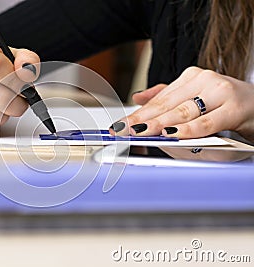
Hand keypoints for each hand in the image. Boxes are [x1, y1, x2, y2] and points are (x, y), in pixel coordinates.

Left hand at [110, 67, 253, 141]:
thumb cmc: (226, 105)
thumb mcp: (195, 98)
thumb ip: (167, 97)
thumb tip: (138, 97)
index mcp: (191, 77)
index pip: (159, 99)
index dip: (137, 114)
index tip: (119, 125)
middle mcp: (204, 79)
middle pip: (166, 104)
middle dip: (142, 120)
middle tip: (123, 130)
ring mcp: (220, 91)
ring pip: (182, 112)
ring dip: (159, 124)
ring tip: (140, 132)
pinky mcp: (234, 107)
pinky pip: (205, 122)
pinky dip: (187, 130)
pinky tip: (170, 134)